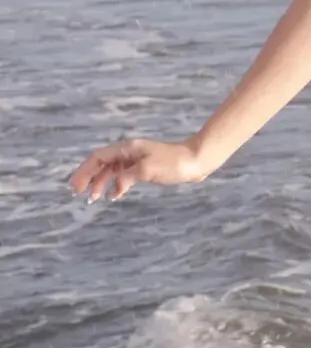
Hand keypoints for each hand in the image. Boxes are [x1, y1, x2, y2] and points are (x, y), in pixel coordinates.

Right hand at [70, 137, 207, 203]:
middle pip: (101, 163)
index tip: (75, 187)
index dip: (84, 171)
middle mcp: (129, 152)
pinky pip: (123, 175)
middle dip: (89, 177)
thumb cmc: (174, 163)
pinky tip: (114, 195)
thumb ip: (128, 177)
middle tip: (79, 194)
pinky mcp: (145, 168)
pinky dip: (115, 185)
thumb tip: (114, 188)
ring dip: (101, 183)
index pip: (98, 157)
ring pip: (111, 170)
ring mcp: (137, 159)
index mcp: (127, 148)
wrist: (196, 161)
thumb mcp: (148, 170)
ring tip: (94, 198)